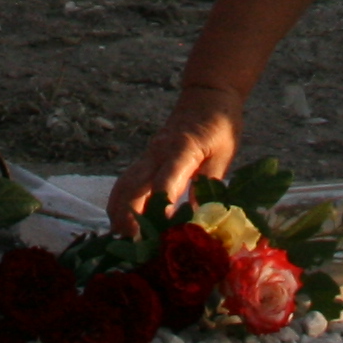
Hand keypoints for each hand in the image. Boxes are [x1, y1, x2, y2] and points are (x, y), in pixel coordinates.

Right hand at [110, 89, 244, 233]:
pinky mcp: (145, 160)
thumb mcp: (224, 155)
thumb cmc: (220, 124)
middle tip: (132, 247)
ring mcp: (148, 156)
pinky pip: (127, 184)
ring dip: (118, 213)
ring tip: (123, 241)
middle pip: (132, 187)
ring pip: (123, 186)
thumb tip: (202, 219)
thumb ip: (210, 185)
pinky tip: (125, 224)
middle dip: (127, 218)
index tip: (157, 231)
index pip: (164, 180)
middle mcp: (157, 153)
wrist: (207, 95)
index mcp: (181, 149)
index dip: (159, 206)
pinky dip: (122, 204)